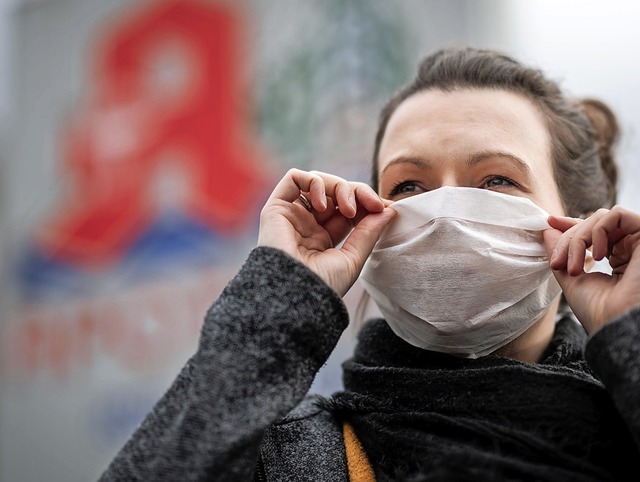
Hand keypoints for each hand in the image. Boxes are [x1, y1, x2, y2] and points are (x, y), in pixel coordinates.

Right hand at [258, 168, 395, 296]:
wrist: (294, 295)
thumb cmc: (321, 285)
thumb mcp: (353, 258)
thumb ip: (369, 232)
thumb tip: (389, 209)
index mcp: (322, 239)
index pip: (348, 209)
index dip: (367, 203)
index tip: (386, 208)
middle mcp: (306, 224)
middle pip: (335, 192)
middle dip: (358, 192)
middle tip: (373, 205)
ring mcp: (292, 214)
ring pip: (318, 181)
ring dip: (340, 187)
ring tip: (348, 209)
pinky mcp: (276, 207)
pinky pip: (294, 177)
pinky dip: (315, 182)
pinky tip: (322, 203)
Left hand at [543, 206, 639, 333]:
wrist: (618, 327)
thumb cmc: (600, 312)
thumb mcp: (572, 279)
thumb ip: (561, 253)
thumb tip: (547, 229)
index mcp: (617, 259)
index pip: (594, 231)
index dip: (571, 224)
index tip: (550, 223)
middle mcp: (630, 248)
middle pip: (592, 223)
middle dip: (568, 240)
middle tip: (557, 263)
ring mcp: (639, 242)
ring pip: (602, 218)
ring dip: (579, 238)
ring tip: (574, 267)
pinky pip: (618, 214)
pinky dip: (599, 230)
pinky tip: (599, 256)